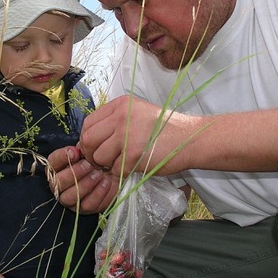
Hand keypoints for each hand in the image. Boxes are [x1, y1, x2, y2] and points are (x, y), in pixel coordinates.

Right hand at [48, 145, 118, 213]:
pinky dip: (98, 193)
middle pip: (58, 182)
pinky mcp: (84, 209)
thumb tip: (78, 150)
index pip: (52, 162)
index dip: (62, 157)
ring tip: (99, 174)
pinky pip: (87, 205)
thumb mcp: (89, 150)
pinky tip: (106, 182)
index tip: (75, 152)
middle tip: (89, 165)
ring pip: (70, 196)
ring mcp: (70, 199)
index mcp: (57, 168)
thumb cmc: (97, 160)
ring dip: (85, 184)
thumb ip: (82, 148)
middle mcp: (59, 185)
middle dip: (75, 172)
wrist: (113, 173)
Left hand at [80, 95, 194, 175]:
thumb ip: (115, 120)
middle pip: (88, 139)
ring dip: (106, 164)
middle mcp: (120, 117)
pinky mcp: (133, 155)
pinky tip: (132, 167)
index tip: (95, 147)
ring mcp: (126, 136)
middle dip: (91, 154)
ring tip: (119, 163)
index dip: (88, 138)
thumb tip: (91, 137)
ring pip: (98, 156)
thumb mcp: (137, 112)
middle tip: (102, 161)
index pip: (88, 122)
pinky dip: (120, 172)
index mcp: (120, 105)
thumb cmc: (164, 128)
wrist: (189, 138)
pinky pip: (114, 168)